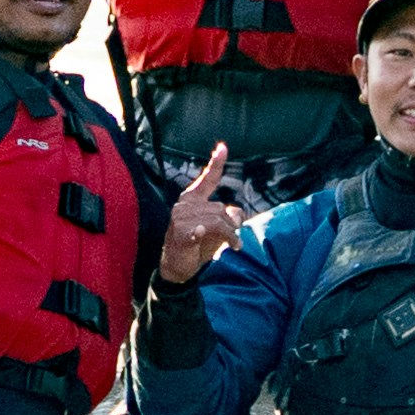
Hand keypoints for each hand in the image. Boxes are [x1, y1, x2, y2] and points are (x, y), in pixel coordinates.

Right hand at [155, 148, 239, 288]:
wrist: (176, 268)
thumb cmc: (197, 245)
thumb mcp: (215, 228)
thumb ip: (227, 216)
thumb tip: (238, 214)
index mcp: (191, 199)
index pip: (207, 179)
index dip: (216, 163)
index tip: (223, 147)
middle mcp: (184, 204)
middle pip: (221, 207)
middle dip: (233, 224)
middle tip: (236, 238)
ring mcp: (181, 218)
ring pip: (217, 220)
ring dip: (230, 234)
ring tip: (235, 245)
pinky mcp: (180, 233)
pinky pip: (200, 229)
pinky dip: (202, 232)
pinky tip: (200, 233)